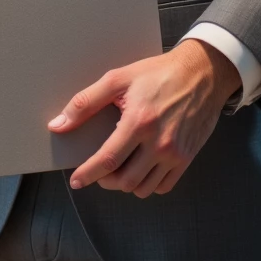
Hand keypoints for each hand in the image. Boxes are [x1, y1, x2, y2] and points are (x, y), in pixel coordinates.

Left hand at [48, 40, 241, 197]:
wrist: (202, 73)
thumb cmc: (159, 74)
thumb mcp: (118, 79)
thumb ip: (85, 103)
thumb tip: (58, 124)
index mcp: (138, 122)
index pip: (108, 159)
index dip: (88, 174)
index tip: (76, 181)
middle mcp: (159, 142)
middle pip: (125, 180)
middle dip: (105, 180)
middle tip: (98, 171)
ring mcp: (175, 153)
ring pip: (143, 188)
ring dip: (126, 184)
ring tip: (119, 169)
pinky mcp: (188, 157)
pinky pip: (164, 186)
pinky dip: (149, 184)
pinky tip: (141, 169)